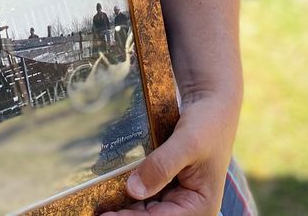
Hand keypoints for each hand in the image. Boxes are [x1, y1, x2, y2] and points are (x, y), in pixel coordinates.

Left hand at [102, 93, 237, 214]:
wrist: (211, 103)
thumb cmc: (207, 123)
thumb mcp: (187, 143)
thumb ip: (162, 166)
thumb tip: (133, 190)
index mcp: (201, 206)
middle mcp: (189, 207)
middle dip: (124, 214)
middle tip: (96, 210)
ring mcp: (177, 197)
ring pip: (144, 208)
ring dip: (123, 206)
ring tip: (98, 203)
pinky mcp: (166, 185)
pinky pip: (144, 194)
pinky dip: (127, 193)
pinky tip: (107, 189)